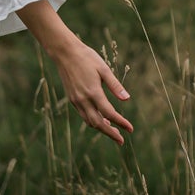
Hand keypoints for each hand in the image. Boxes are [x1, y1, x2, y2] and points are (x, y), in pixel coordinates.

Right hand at [24, 3, 132, 141]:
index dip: (121, 123)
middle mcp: (83, 100)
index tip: (130, 129)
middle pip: (98, 123)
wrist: (65, 53)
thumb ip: (115, 85)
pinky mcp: (72, 99)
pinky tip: (101, 119)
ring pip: (90, 121)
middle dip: (110, 133)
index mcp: (93, 92)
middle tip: (121, 140)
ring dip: (102, 128)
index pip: (109, 113)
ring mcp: (76, 101)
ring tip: (113, 131)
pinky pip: (84, 115)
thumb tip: (127, 99)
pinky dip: (93, 121)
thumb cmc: (87, 58)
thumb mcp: (104, 69)